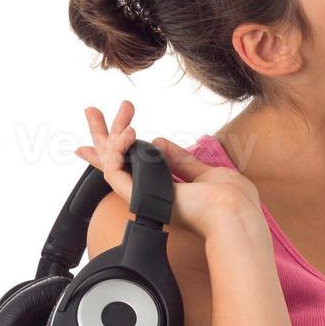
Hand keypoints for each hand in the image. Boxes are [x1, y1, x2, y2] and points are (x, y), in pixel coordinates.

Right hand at [73, 100, 260, 240]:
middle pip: (115, 163)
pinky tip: (124, 133)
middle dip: (101, 135)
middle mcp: (152, 194)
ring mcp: (145, 197)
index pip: (136, 167)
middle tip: (91, 110)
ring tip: (111, 111)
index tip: (107, 132)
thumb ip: (180, 161)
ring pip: (111, 165)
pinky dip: (115, 151)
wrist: (233, 214)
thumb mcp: (205, 173)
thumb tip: (159, 143)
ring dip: (107, 135)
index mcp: (168, 190)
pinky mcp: (142, 198)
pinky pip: (115, 173)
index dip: (118, 150)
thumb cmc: (231, 199)